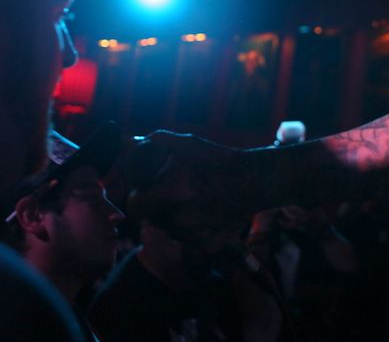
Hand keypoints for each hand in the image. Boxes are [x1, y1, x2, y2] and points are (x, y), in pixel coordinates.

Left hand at [124, 130, 254, 232]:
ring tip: (193, 201)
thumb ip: (158, 141)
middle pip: (153, 219)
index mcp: (172, 192)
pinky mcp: (208, 246)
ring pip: (171, 230)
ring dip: (175, 219)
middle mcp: (181, 218)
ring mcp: (194, 235)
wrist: (255, 181)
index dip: (137, 199)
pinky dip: (193, 230)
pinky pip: (190, 240)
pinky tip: (206, 213)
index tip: (144, 194)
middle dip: (157, 208)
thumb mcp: (189, 144)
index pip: (134, 207)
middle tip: (172, 194)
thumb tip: (133, 141)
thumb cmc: (219, 160)